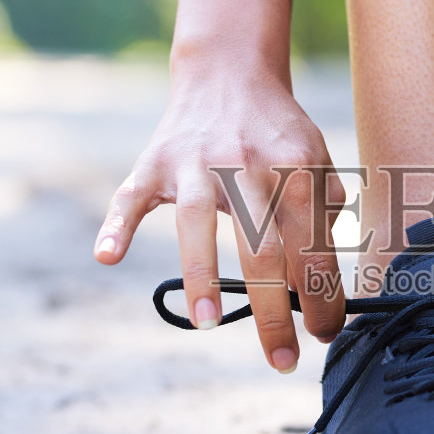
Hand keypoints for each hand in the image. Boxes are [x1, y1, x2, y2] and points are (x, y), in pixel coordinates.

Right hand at [93, 58, 345, 371]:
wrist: (229, 74)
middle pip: (263, 248)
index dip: (322, 298)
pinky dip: (117, 225)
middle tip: (283, 360)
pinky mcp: (155, 162)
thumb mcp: (318, 161)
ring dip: (203, 274)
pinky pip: (132, 197)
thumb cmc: (277, 134)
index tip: (324, 334)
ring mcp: (197, 163)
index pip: (313, 248)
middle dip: (275, 311)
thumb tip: (326, 278)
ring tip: (208, 323)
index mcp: (295, 169)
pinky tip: (108, 256)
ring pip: (199, 222)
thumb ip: (326, 214)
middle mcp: (247, 165)